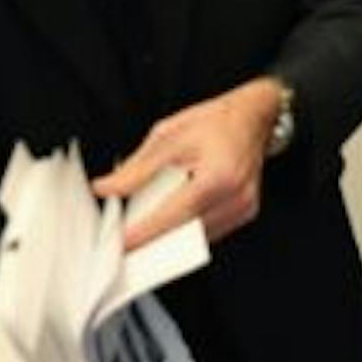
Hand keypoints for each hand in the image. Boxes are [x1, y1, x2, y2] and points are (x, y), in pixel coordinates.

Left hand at [93, 77, 283, 250]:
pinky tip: (170, 218)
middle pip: (184, 232)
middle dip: (152, 238)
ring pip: (195, 236)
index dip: (144, 232)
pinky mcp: (244, 213)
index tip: (120, 244)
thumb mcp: (169, 136)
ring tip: (144, 226)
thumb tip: (107, 188)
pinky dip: (186, 227)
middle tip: (124, 240)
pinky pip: (208, 231)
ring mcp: (243, 208)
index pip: (173, 214)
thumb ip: (137, 168)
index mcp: (218, 175)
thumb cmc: (215, 121)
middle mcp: (236, 197)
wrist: (254, 117)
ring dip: (169, 235)